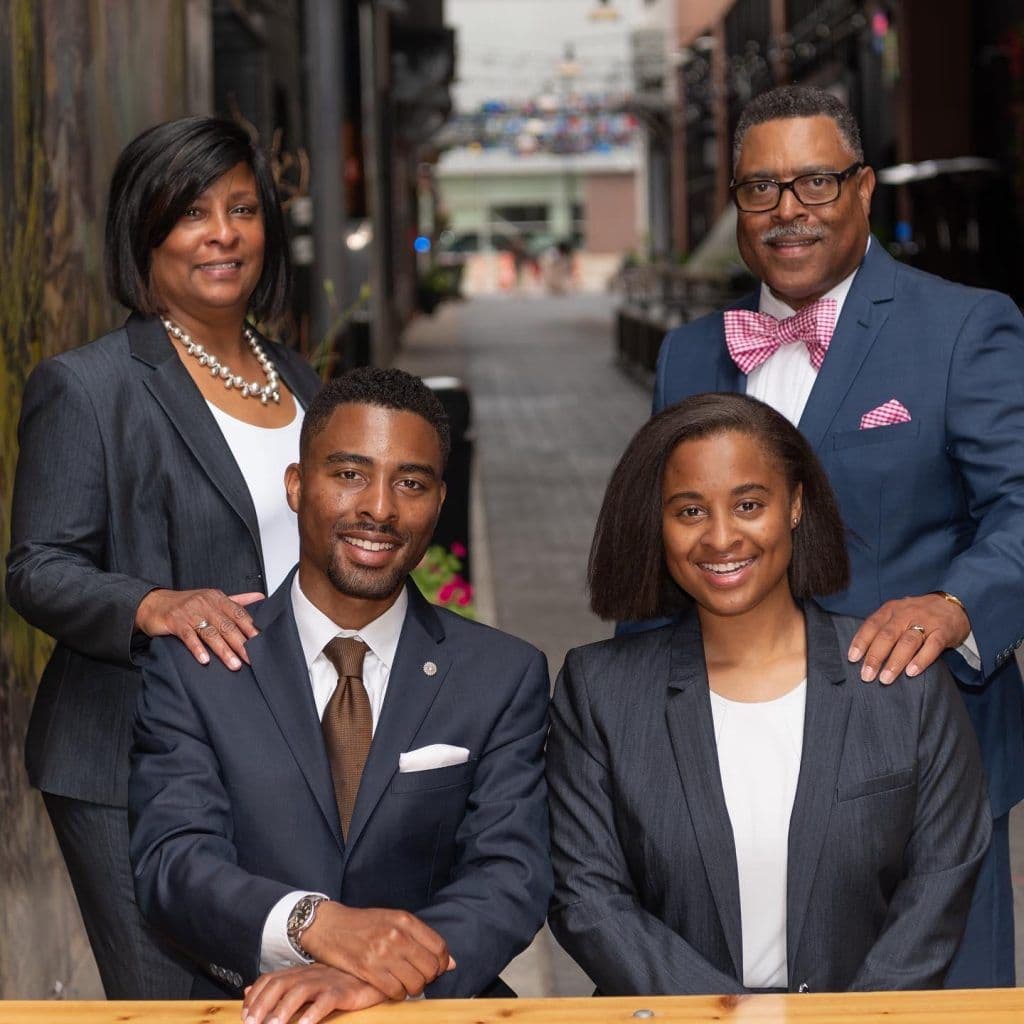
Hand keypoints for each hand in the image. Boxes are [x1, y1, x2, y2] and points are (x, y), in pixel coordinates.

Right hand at [134, 588, 263, 669]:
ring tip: (234, 664)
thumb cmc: (186, 604)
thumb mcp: (212, 599)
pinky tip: (205, 660)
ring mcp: (189, 612)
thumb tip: (261, 597)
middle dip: (241, 644)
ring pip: (210, 633)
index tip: (262, 643)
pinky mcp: (174, 621)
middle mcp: (205, 603)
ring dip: (223, 650)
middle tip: (251, 659)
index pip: (238, 613)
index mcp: (217, 598)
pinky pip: (188, 636)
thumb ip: (237, 601)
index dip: (251, 628)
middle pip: (227, 625)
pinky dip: (197, 648)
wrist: (153, 603)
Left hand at [242, 964, 385, 1023]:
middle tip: (251, 1023)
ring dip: (283, 1010)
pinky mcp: (344, 991)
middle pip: (281, 984)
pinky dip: (313, 1014)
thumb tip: (247, 990)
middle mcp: (311, 974)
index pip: (271, 978)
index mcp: (302, 972)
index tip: (244, 1014)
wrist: (374, 976)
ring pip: (300, 991)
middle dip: (263, 1004)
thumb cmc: (341, 983)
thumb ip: (280, 987)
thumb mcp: (308, 983)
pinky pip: (326, 1002)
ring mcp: (327, 981)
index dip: (256, 995)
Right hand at [301, 901, 454, 1000]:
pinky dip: (397, 994)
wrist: (329, 925)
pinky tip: (391, 987)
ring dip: (413, 988)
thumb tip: (451, 963)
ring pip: (415, 983)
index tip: (435, 968)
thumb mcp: (393, 921)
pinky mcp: (368, 970)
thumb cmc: (364, 924)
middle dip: (428, 977)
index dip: (441, 963)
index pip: (439, 947)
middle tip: (418, 976)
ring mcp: (382, 953)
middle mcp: (397, 935)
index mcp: (405, 920)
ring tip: (405, 983)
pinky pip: (395, 992)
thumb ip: (421, 939)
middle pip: (430, 967)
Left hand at [847, 593, 970, 683]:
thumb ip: (882, 629)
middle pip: (887, 635)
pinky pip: (932, 646)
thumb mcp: (897, 615)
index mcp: (891, 609)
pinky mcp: (943, 631)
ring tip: (885, 679)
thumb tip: (862, 654)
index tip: (852, 658)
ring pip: (907, 642)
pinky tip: (911, 672)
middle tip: (866, 676)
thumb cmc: (917, 615)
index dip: (861, 642)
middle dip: (875, 657)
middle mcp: (906, 613)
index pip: (872, 625)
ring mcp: (926, 622)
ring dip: (895, 662)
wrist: (952, 605)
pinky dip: (921, 660)